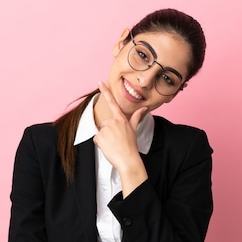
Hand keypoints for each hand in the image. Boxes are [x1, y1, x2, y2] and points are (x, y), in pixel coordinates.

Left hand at [93, 81, 147, 196]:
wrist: (128, 160)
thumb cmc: (131, 146)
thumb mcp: (134, 129)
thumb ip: (136, 117)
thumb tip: (144, 109)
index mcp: (121, 119)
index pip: (112, 103)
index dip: (106, 91)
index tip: (100, 82)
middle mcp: (112, 122)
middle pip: (105, 124)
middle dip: (108, 132)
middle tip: (116, 141)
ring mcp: (105, 129)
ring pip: (100, 132)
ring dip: (104, 138)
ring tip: (113, 145)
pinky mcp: (99, 137)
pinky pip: (96, 139)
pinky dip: (100, 144)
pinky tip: (108, 147)